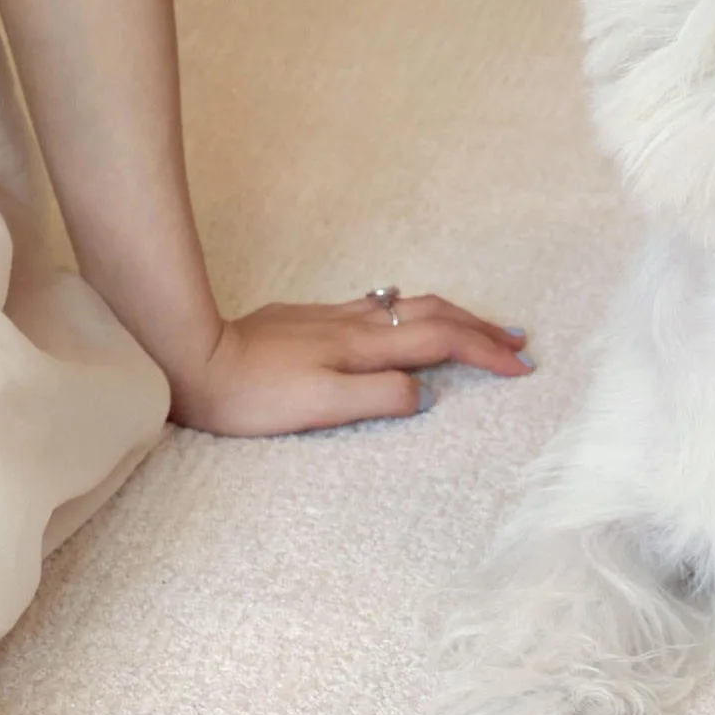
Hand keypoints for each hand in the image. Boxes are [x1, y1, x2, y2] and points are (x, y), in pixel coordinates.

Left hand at [168, 293, 531, 436]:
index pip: (442, 342)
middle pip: (433, 314)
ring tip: (477, 328)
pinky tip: (405, 322)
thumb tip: (423, 393)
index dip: (485, 353)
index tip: (521, 368)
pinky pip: (378, 309)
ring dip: (451, 317)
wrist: (193, 361)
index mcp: (363, 346)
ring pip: (407, 307)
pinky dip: (412, 314)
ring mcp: (331, 318)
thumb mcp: (320, 407)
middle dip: (480, 327)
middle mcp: (354, 324)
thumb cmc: (252, 395)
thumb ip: (378, 398)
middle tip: (517, 341)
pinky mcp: (309, 320)